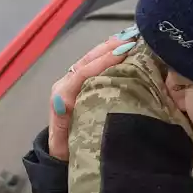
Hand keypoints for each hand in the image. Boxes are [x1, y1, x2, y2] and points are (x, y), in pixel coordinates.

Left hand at [48, 30, 138, 160]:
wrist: (60, 153)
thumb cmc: (69, 150)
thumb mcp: (69, 141)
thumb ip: (71, 125)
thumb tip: (78, 107)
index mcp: (62, 97)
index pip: (82, 73)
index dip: (102, 62)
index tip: (124, 53)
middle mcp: (65, 85)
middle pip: (87, 60)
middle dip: (109, 48)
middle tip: (133, 39)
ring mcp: (72, 82)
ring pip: (91, 58)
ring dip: (110, 47)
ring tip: (132, 38)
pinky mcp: (80, 83)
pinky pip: (94, 64)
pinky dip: (109, 54)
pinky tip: (125, 48)